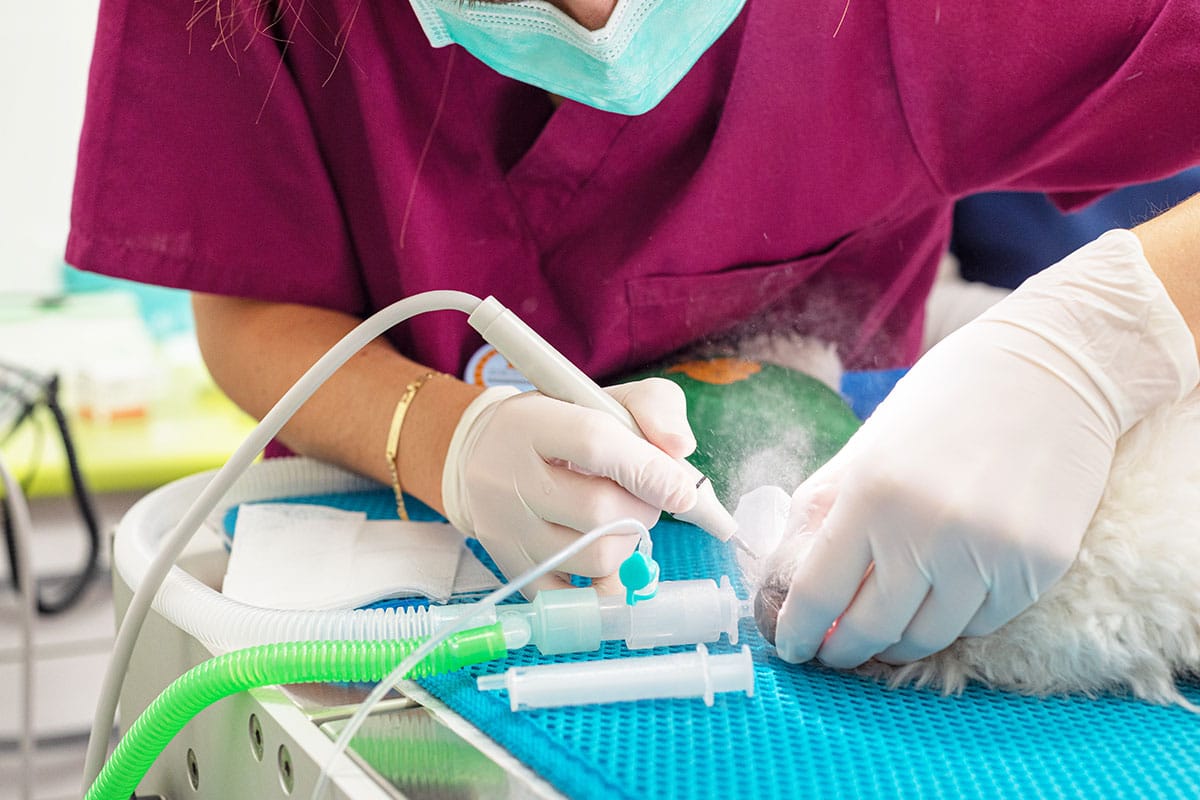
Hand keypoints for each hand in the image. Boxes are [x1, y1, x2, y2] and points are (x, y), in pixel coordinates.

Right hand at [441, 378, 699, 595]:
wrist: (483, 454)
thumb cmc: (559, 423)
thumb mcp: (603, 398)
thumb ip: (654, 407)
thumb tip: (681, 449)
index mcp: (531, 423)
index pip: (594, 442)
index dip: (648, 469)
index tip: (682, 490)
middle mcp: (508, 477)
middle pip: (599, 511)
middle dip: (643, 511)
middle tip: (643, 500)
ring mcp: (506, 529)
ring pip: (595, 558)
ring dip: (628, 545)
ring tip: (618, 523)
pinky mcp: (511, 568)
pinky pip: (574, 599)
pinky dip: (604, 585)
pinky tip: (607, 560)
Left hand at [771, 230, 1198, 668]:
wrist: (1053, 368)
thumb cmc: (946, 401)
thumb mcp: (867, 446)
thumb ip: (823, 511)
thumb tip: (786, 579)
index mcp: (872, 493)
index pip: (818, 593)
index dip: (798, 632)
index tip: (793, 647)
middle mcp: (931, 530)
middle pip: (872, 630)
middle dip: (844, 649)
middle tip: (833, 649)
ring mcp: (991, 553)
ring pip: (929, 636)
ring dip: (899, 639)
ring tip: (887, 623)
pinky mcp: (1041, 566)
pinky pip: (983, 621)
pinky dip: (956, 617)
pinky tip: (947, 590)